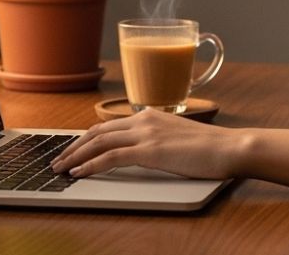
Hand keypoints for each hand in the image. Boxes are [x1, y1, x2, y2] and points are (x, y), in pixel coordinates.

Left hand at [51, 109, 239, 179]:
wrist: (230, 147)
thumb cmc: (211, 147)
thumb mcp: (178, 139)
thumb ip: (158, 140)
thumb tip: (143, 152)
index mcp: (150, 115)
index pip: (109, 125)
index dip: (86, 139)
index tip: (72, 150)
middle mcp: (144, 119)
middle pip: (97, 132)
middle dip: (73, 147)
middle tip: (58, 160)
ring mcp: (146, 133)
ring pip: (98, 142)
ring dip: (75, 156)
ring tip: (60, 169)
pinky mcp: (150, 150)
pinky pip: (110, 157)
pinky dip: (90, 165)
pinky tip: (79, 173)